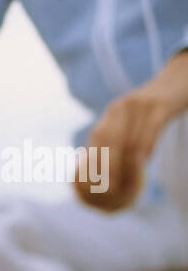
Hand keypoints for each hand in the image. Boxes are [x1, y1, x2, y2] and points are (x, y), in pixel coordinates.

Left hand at [74, 82, 173, 211]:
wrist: (177, 81)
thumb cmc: (156, 109)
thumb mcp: (135, 120)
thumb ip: (123, 140)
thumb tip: (110, 170)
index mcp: (114, 111)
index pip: (98, 138)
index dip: (94, 160)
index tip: (92, 181)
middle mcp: (122, 106)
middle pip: (109, 140)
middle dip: (107, 166)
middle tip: (109, 189)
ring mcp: (141, 105)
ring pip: (130, 138)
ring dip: (127, 164)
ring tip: (127, 184)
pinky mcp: (161, 107)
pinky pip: (151, 129)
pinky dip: (145, 147)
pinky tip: (143, 163)